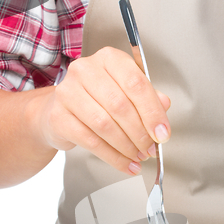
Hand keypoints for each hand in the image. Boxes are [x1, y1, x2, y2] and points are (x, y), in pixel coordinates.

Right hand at [39, 47, 170, 175]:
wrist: (60, 110)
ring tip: (138, 157)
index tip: (162, 134)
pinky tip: (126, 164)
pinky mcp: (58, 116)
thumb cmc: (97, 100)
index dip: (153, 113)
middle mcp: (86, 70)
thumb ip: (147, 98)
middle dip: (140, 134)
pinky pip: (91, 142)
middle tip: (150, 149)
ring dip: (127, 147)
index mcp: (109, 59)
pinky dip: (113, 157)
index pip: (136, 84)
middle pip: (120, 106)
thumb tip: (164, 107)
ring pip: (105, 125)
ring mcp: (68, 92)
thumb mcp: (126, 92)